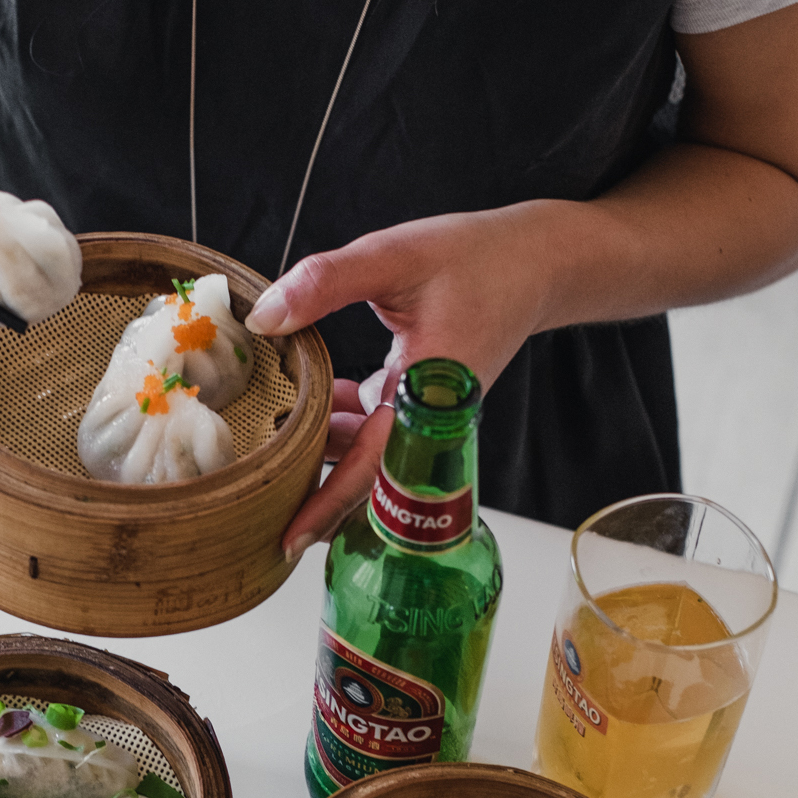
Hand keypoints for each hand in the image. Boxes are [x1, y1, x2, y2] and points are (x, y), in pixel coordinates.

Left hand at [245, 205, 555, 558]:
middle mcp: (429, 421)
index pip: (372, 468)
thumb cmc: (477, 259)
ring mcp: (425, 421)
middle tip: (260, 505)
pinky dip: (339, 423)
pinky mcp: (419, 409)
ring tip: (269, 444)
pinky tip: (310, 401)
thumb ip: (325, 282)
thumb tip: (264, 317)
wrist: (537, 264)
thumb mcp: (394, 257)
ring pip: (364, 456)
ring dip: (322, 450)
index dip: (328, 504)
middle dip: (314, 492)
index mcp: (426, 394)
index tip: (291, 540)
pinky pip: (373, 433)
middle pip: (364, 480)